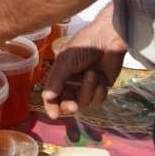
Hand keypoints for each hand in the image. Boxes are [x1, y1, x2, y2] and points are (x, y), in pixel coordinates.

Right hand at [40, 4, 127, 118]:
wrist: (108, 39)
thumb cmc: (84, 46)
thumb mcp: (66, 61)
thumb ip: (57, 80)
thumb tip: (46, 97)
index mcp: (61, 76)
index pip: (52, 95)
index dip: (51, 106)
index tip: (54, 116)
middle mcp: (72, 83)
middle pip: (68, 103)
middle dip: (71, 104)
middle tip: (74, 106)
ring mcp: (87, 87)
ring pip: (84, 102)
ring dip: (88, 89)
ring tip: (93, 73)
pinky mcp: (101, 88)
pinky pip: (98, 100)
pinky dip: (100, 90)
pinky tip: (102, 77)